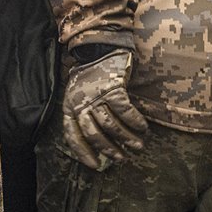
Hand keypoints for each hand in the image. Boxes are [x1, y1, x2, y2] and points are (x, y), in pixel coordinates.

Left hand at [60, 50, 149, 169]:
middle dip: (109, 149)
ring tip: (137, 145)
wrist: (102, 46)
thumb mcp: (79, 94)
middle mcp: (80, 101)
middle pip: (93, 133)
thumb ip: (84, 114)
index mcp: (69, 105)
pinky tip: (142, 127)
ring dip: (126, 138)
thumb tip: (98, 143)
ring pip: (110, 125)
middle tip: (121, 158)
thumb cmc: (92, 74)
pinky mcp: (113, 88)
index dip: (83, 152)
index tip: (96, 165)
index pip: (72, 135)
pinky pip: (125, 111)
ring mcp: (96, 94)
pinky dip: (135, 122)